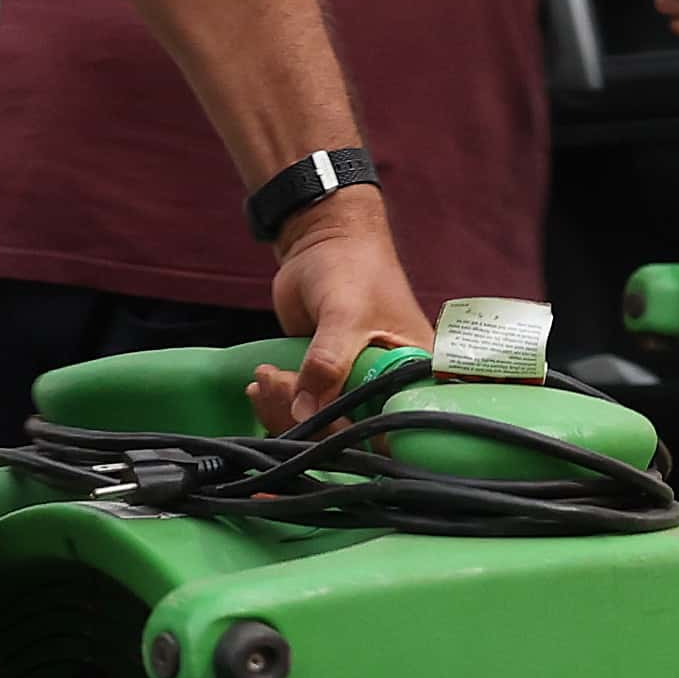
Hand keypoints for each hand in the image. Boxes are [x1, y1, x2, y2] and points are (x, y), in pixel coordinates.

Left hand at [254, 190, 429, 426]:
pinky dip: (278, 404)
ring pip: (321, 426)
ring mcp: (353, 387)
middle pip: (354, 432)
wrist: (321, 242)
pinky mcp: (323, 384)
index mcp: (414, 373)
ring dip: (285, 410)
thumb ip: (329, 361)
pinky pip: (302, 411)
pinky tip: (264, 383)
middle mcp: (388, 386)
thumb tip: (306, 410)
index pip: (396, 428)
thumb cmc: (351, 267)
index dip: (360, 435)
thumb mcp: (345, 314)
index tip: (322, 423)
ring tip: (268, 378)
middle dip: (310, 420)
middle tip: (282, 386)